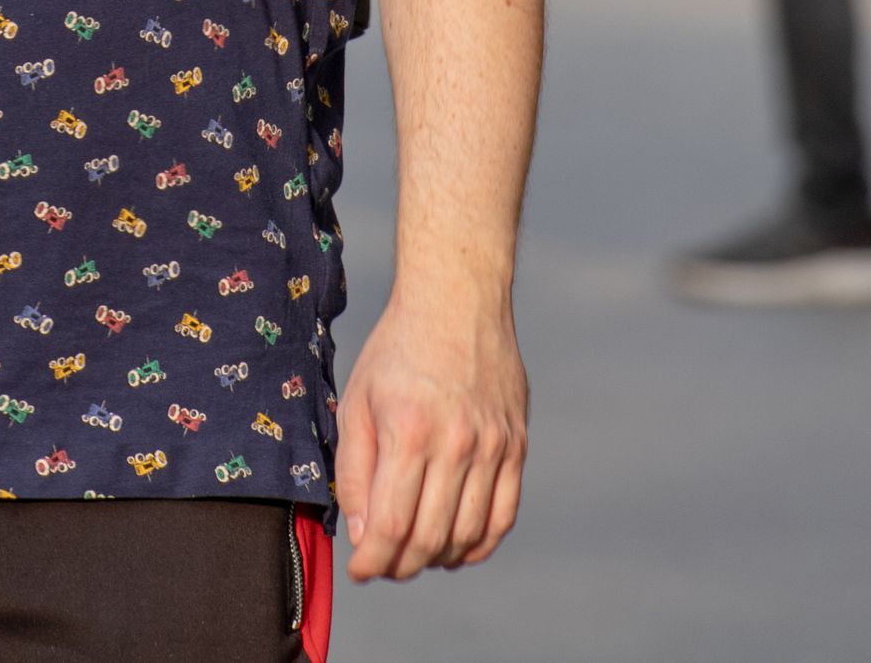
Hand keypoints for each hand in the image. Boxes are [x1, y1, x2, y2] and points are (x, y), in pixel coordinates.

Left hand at [333, 291, 526, 580]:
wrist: (458, 299)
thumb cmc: (397, 349)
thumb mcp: (356, 401)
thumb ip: (354, 471)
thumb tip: (364, 536)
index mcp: (409, 431)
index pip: (392, 526)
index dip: (373, 562)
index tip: (360, 571)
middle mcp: (457, 443)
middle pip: (430, 538)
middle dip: (400, 566)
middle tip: (383, 566)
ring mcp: (493, 445)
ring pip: (468, 535)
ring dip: (437, 559)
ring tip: (415, 554)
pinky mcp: (516, 444)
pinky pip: (504, 516)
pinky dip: (479, 544)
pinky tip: (456, 547)